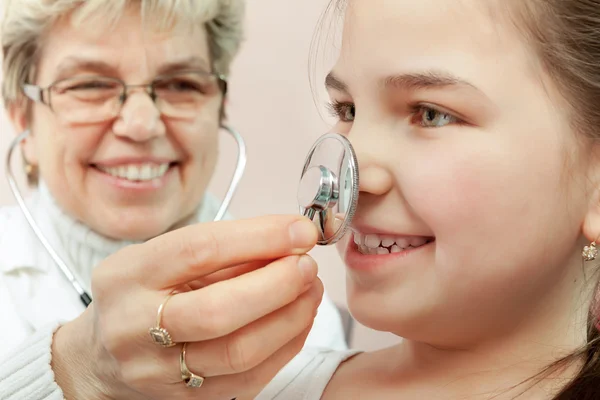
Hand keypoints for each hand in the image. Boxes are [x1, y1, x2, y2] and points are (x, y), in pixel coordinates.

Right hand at [51, 215, 322, 399]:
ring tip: (311, 290)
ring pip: (238, 353)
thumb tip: (291, 240)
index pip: (199, 250)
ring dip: (290, 317)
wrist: (102, 355)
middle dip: (278, 284)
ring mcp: (158, 372)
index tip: (301, 230)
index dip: (259, 238)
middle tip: (309, 265)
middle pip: (218, 311)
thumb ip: (223, 250)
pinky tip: (299, 319)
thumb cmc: (143, 292)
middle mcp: (134, 327)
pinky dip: (286, 346)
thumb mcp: (163, 257)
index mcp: (128, 276)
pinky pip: (249, 379)